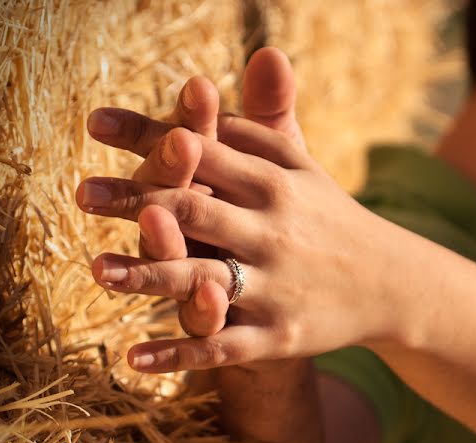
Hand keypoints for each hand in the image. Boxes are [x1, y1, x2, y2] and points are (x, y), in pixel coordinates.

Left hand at [84, 49, 327, 442]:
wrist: (393, 283)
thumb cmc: (330, 218)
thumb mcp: (304, 166)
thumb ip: (272, 116)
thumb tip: (263, 51)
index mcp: (276, 184)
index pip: (206, 152)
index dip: (151, 136)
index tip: (96, 123)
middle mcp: (275, 232)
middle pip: (199, 211)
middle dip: (139, 201)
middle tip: (82, 193)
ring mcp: (278, 287)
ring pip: (205, 280)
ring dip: (151, 276)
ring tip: (97, 272)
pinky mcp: (281, 336)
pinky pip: (224, 347)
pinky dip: (180, 354)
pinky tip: (134, 358)